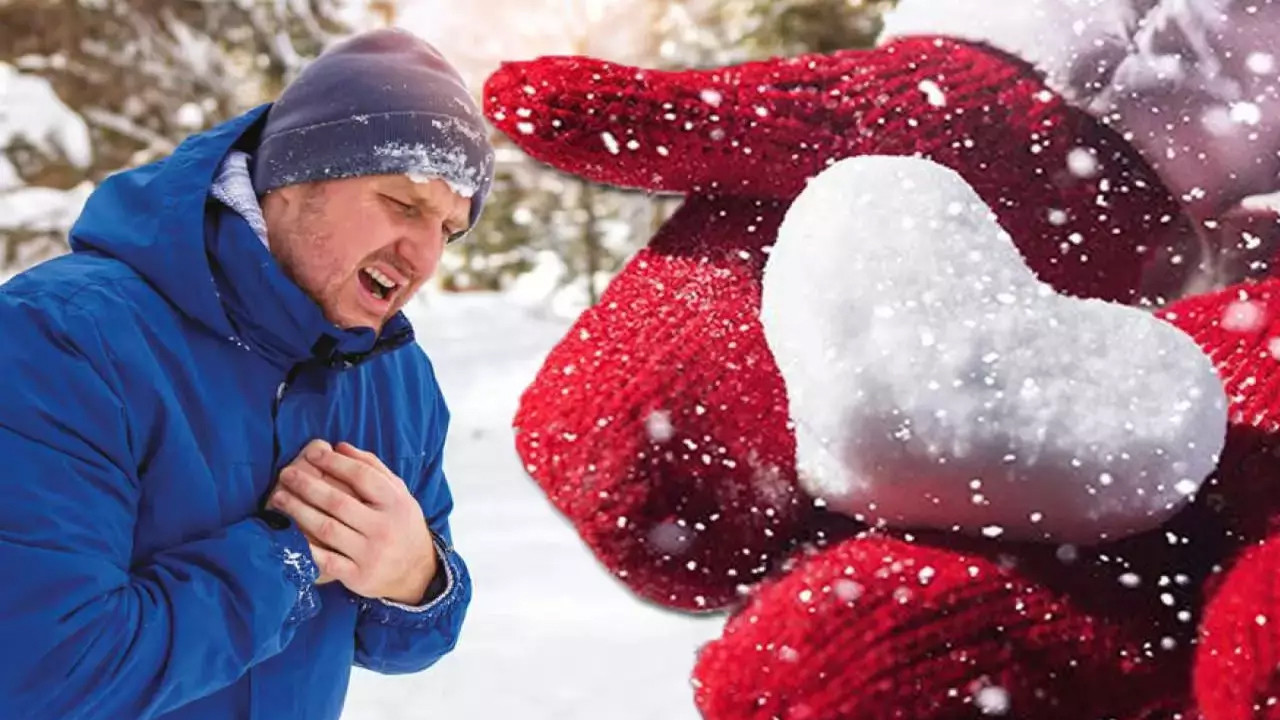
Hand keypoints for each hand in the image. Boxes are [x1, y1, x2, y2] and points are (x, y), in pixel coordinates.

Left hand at [267, 440, 437, 603]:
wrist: (416, 572)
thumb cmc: (400, 524)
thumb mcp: (398, 493)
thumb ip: (373, 468)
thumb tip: (340, 446)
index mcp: (395, 502)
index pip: (361, 476)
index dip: (334, 463)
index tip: (312, 454)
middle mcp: (383, 527)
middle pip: (338, 502)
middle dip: (307, 486)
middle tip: (286, 474)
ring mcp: (370, 553)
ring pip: (327, 529)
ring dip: (299, 511)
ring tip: (279, 498)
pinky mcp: (358, 576)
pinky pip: (325, 560)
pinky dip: (305, 547)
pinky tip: (287, 534)